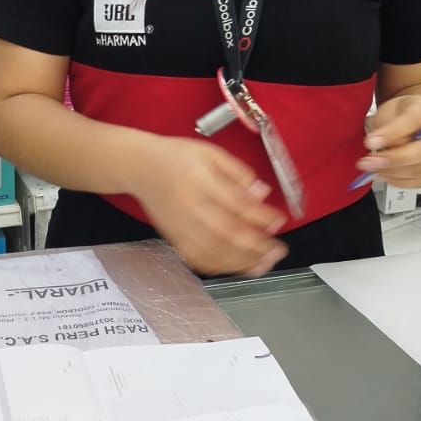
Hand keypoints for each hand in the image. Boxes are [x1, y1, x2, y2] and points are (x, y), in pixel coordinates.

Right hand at [131, 136, 287, 277]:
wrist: (140, 167)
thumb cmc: (177, 157)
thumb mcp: (212, 153)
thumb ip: (239, 173)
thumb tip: (262, 194)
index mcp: (201, 180)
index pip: (237, 204)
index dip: (262, 217)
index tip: (279, 221)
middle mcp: (190, 206)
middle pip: (228, 233)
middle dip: (257, 246)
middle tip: (278, 250)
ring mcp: (180, 226)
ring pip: (214, 252)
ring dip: (243, 262)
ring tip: (264, 263)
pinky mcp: (173, 238)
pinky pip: (198, 259)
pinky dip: (220, 267)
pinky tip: (237, 266)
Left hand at [355, 95, 420, 190]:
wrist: (420, 120)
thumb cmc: (405, 114)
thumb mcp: (389, 111)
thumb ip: (385, 126)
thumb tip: (378, 146)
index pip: (411, 121)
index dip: (391, 133)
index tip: (370, 141)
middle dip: (392, 160)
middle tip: (369, 162)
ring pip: (420, 170)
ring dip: (392, 173)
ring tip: (373, 169)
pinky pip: (420, 181)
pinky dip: (400, 181)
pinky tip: (385, 175)